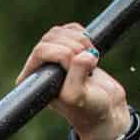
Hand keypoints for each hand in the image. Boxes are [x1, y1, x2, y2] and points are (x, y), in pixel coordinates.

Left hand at [19, 23, 130, 139]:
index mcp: (33, 81)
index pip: (41, 51)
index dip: (63, 53)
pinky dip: (84, 36)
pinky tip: (91, 50)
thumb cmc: (89, 109)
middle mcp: (39, 68)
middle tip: (90, 63)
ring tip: (92, 59)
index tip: (80, 67)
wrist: (106, 110)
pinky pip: (71, 30)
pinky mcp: (68, 49)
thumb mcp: (79, 97)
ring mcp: (53, 58)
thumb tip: (84, 55)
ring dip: (81, 41)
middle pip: (51, 38)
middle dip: (74, 46)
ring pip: (60, 32)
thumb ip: (77, 75)